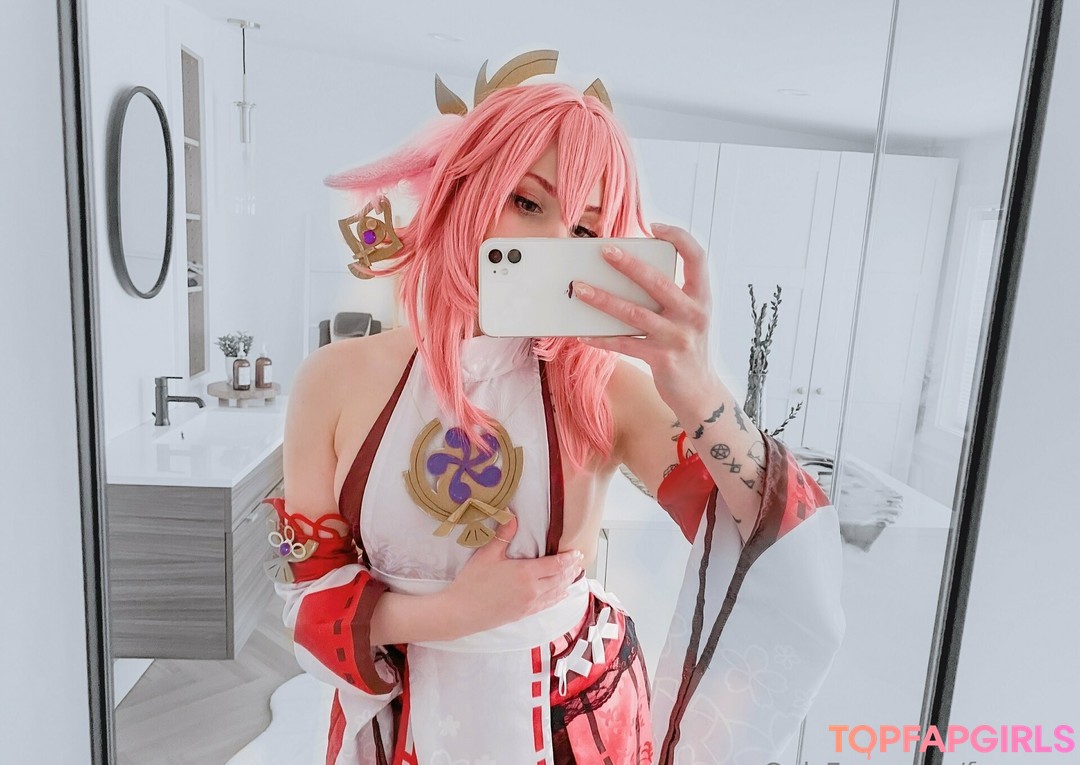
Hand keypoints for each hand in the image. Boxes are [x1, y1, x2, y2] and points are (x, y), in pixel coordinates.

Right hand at [440, 512, 583, 636]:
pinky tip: (561, 594)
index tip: (577, 552)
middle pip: (560, 578)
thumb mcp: (487, 554)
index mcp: (526, 573)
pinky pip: (548, 605)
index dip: (569, 558)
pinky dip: (558, 597)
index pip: (556, 565)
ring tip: (574, 574)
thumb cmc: (472, 583)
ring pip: (556, 592)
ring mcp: (530, 604)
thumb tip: (512, 515)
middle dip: (571, 569)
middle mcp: (533, 590)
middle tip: (579, 561)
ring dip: (567, 582)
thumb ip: (503, 535)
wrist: (461, 613)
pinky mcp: (524, 614)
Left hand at [573, 223, 714, 410]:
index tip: (654, 226)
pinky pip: (624, 344)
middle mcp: (693, 314)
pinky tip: (583, 333)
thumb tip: (626, 275)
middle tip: (604, 250)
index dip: (678, 237)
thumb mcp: (688, 317)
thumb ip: (670, 296)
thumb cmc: (687, 346)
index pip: (697, 256)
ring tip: (580, 288)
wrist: (699, 392)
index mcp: (702, 297)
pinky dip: (601, 338)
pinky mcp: (661, 359)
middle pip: (657, 282)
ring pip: (634, 313)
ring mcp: (677, 337)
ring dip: (603, 299)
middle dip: (629, 264)